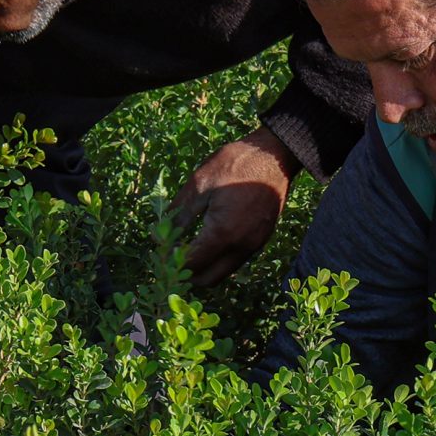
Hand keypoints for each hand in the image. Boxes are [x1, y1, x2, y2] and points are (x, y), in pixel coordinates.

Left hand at [168, 127, 298, 289]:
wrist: (275, 156)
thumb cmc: (235, 164)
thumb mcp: (199, 183)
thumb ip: (179, 213)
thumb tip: (160, 235)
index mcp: (222, 233)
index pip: (191, 265)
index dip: (171, 264)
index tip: (160, 253)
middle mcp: (240, 247)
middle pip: (208, 280)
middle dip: (186, 274)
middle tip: (171, 257)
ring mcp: (254, 246)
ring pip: (223, 272)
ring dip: (203, 268)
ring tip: (187, 249)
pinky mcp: (261, 240)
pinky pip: (235, 260)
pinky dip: (218, 259)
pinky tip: (207, 241)